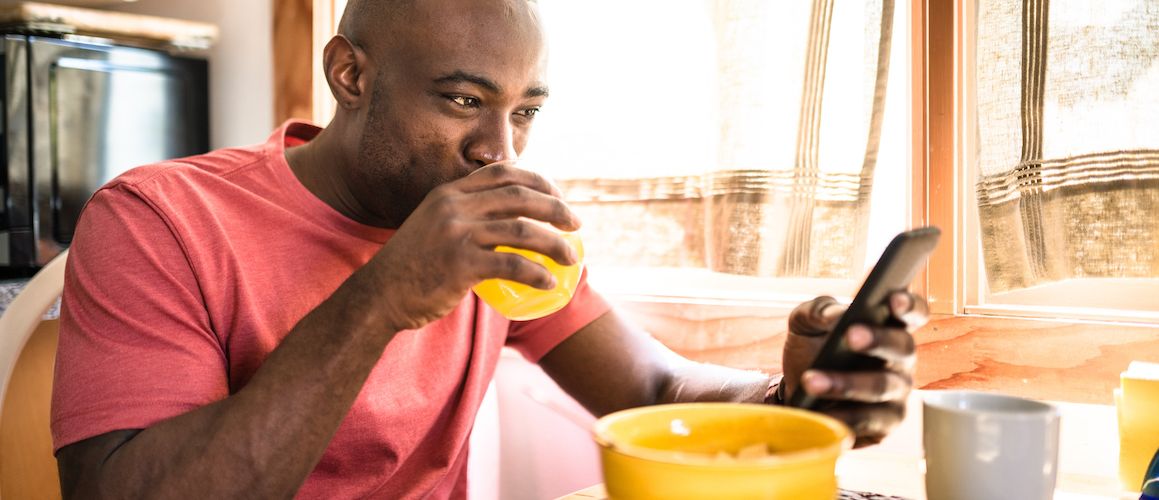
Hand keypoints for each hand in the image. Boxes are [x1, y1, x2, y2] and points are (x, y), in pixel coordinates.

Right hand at [368, 162, 580, 330]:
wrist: (380, 295)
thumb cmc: (413, 266)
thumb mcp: (433, 226)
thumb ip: (463, 216)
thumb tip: (506, 219)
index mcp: (449, 192)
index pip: (502, 171)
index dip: (537, 179)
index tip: (557, 195)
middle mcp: (454, 206)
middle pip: (520, 196)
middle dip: (556, 207)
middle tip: (575, 224)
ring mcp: (457, 233)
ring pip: (523, 230)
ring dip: (555, 243)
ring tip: (572, 258)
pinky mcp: (461, 264)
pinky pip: (512, 264)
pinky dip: (537, 273)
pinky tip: (548, 282)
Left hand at [780, 293, 927, 446]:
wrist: (797, 393)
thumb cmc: (812, 350)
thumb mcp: (806, 324)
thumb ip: (818, 311)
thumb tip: (835, 315)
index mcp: (889, 328)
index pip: (913, 313)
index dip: (909, 305)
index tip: (893, 299)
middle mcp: (901, 360)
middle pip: (903, 348)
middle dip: (877, 340)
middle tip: (850, 335)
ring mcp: (897, 394)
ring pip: (881, 387)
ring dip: (846, 384)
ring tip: (811, 381)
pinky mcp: (885, 425)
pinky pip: (868, 421)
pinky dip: (842, 416)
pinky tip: (820, 412)